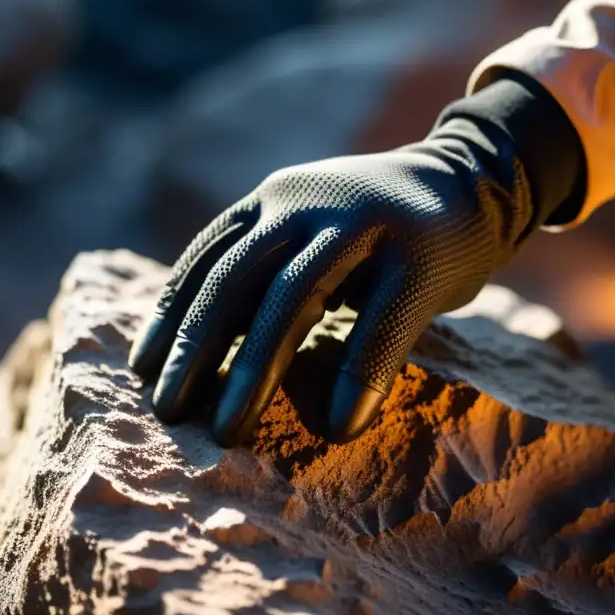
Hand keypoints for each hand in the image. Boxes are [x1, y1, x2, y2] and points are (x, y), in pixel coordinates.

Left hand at [129, 126, 532, 446]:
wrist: (472, 183)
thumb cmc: (375, 228)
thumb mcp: (309, 226)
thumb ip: (265, 263)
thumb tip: (203, 344)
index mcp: (273, 200)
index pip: (205, 258)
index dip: (171, 316)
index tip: (142, 370)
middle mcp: (306, 203)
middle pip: (234, 280)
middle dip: (195, 349)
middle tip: (166, 412)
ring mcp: (363, 224)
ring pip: (293, 299)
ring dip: (253, 370)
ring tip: (227, 431)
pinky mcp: (417, 255)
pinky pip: (380, 323)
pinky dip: (357, 376)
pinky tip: (340, 426)